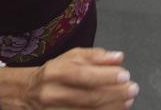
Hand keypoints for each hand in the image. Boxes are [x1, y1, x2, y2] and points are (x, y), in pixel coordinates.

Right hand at [24, 47, 138, 108]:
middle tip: (133, 88)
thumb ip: (94, 56)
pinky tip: (116, 109)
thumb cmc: (53, 74)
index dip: (105, 76)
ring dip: (113, 107)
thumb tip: (118, 57)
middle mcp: (52, 94)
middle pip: (88, 97)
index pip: (82, 74)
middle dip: (115, 93)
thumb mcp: (69, 58)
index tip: (125, 75)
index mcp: (54, 72)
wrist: (27, 93)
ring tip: (128, 99)